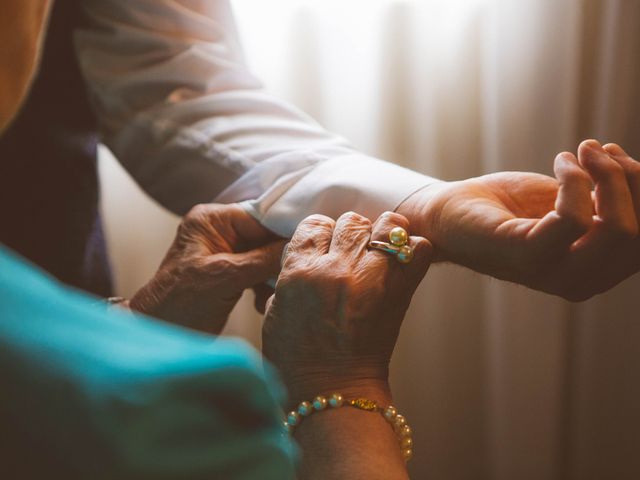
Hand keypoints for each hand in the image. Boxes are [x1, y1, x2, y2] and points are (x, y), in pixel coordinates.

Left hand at [129, 203, 284, 333]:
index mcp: (211, 220)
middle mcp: (219, 231)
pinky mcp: (230, 275)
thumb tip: (298, 244)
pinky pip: (259, 273)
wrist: (157, 336)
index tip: (310, 243)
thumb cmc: (179, 304)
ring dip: (274, 276)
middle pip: (266, 236)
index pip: (261, 216)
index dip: (285, 229)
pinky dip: (265, 288)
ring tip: (274, 296)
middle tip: (293, 275)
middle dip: (280, 258)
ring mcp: (225, 254)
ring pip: (265, 256)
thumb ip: (263, 259)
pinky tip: (264, 304)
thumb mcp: (224, 278)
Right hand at [262, 211, 431, 403]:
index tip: (322, 249)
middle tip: (349, 255)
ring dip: (383, 235)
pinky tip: (400, 263)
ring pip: (387, 225)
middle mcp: (336, 270)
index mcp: (300, 272)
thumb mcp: (278, 309)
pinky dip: (413, 252)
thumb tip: (310, 250)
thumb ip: (293, 272)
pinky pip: (419, 250)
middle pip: (350, 221)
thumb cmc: (297, 356)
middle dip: (349, 235)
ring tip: (378, 253)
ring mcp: (372, 279)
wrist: (333, 391)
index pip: (313, 224)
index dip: (319, 235)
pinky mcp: (400, 293)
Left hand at [398, 139, 639, 300]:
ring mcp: (551, 274)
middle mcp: (577, 281)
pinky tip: (559, 161)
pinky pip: (574, 218)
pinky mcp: (525, 255)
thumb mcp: (569, 200)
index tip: (614, 156)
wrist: (451, 211)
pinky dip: (574, 178)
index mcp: (592, 272)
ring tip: (581, 150)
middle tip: (595, 149)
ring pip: (616, 229)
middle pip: (638, 234)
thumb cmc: (509, 205)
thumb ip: (605, 199)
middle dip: (626, 180)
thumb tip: (639, 175)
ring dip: (606, 175)